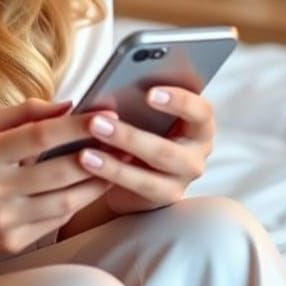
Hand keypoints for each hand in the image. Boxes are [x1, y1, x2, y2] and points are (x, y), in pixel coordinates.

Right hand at [0, 98, 115, 255]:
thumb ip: (25, 113)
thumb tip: (67, 105)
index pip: (39, 136)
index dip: (75, 126)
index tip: (103, 116)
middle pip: (59, 172)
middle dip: (97, 156)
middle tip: (123, 142)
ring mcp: (5, 219)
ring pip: (65, 201)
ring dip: (97, 183)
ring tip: (118, 166)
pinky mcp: (13, 242)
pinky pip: (56, 221)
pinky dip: (78, 202)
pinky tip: (91, 188)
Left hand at [76, 86, 214, 214]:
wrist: (138, 159)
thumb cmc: (142, 121)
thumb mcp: (144, 108)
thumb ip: (137, 98)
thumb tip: (109, 89)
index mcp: (199, 123)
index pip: (200, 111)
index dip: (179, 101)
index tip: (149, 93)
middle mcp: (196, 151)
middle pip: (168, 150)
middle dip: (129, 137)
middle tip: (96, 122)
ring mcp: (183, 177)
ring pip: (151, 175)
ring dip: (115, 164)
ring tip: (85, 154)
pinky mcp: (166, 196)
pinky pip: (139, 188)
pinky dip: (112, 175)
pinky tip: (89, 165)